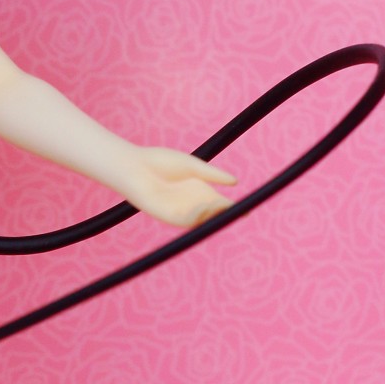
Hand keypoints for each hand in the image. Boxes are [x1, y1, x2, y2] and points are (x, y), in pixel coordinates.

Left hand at [118, 146, 237, 228]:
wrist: (136, 166)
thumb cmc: (161, 162)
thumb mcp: (192, 166)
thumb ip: (212, 175)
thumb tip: (235, 182)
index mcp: (200, 191)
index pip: (221, 203)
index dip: (234, 207)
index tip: (248, 208)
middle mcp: (192, 204)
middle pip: (215, 214)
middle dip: (227, 215)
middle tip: (242, 212)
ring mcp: (181, 212)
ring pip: (203, 220)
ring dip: (214, 214)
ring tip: (224, 205)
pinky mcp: (169, 217)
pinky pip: (188, 221)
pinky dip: (199, 215)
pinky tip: (205, 205)